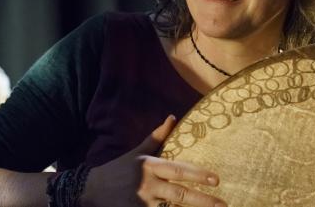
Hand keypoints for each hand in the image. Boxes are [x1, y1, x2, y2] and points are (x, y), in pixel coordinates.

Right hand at [80, 115, 226, 206]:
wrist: (91, 190)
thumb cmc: (119, 168)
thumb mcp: (138, 152)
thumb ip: (157, 136)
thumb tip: (172, 117)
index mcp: (150, 166)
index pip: (178, 170)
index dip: (198, 175)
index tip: (216, 179)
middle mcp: (148, 185)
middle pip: (179, 195)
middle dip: (203, 201)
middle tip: (223, 204)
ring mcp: (142, 204)